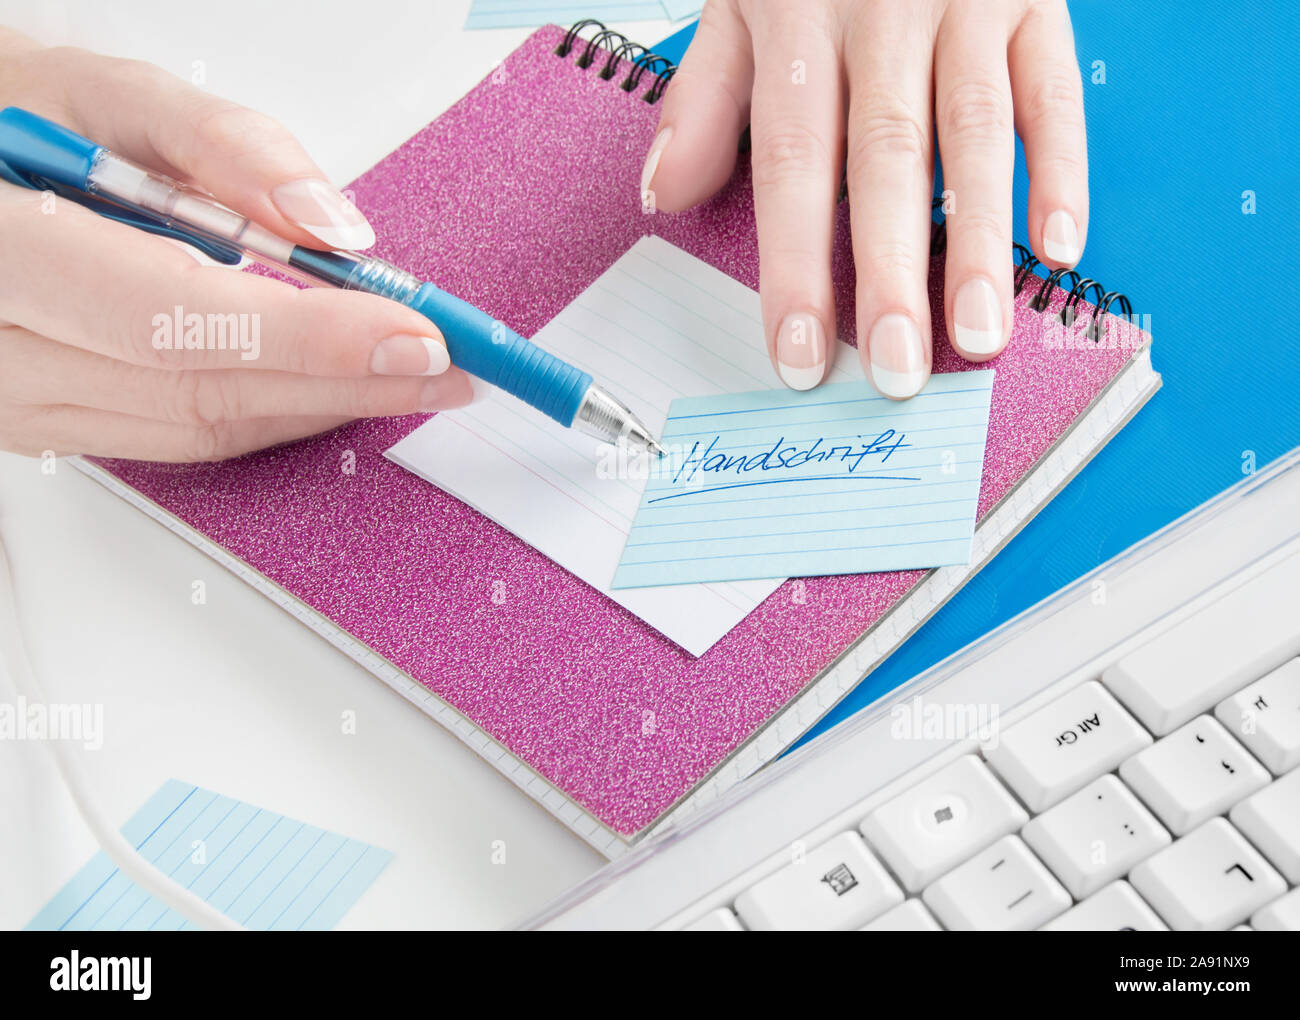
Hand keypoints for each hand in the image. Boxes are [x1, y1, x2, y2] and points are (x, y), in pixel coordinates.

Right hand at [0, 31, 472, 460]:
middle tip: (444, 366)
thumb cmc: (11, 123)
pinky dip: (270, 411)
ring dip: (319, 405)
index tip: (412, 335)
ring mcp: (14, 401)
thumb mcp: (105, 97)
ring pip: (199, 428)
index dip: (309, 338)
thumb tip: (328, 223)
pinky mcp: (45, 423)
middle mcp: (0, 347)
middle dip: (343, 380)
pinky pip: (180, 437)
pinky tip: (329, 387)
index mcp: (2, 249)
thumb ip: (221, 148)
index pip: (176, 318)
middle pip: (203, 390)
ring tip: (408, 378)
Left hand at [641, 0, 1087, 397]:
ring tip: (979, 335)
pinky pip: (1052, 89)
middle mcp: (883, 12)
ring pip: (974, 132)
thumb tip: (663, 195)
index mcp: (800, 21)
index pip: (792, 161)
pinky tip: (1058, 248)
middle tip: (899, 370)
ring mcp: (966, 3)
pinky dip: (1062, 169)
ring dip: (978, 241)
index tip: (798, 353)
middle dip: (889, 273)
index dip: (796, 265)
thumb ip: (703, 96)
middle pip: (885, 158)